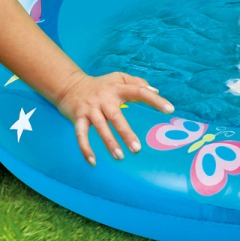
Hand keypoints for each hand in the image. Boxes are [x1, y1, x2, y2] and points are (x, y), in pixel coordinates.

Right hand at [55, 71, 173, 165]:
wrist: (69, 85)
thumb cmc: (100, 85)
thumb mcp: (118, 78)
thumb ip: (137, 82)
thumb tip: (156, 90)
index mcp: (117, 88)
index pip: (139, 91)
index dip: (155, 100)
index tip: (170, 109)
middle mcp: (104, 99)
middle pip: (116, 116)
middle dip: (126, 133)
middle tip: (137, 149)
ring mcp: (90, 109)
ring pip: (100, 127)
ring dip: (109, 143)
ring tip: (120, 157)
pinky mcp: (78, 118)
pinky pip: (81, 135)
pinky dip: (85, 149)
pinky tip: (93, 162)